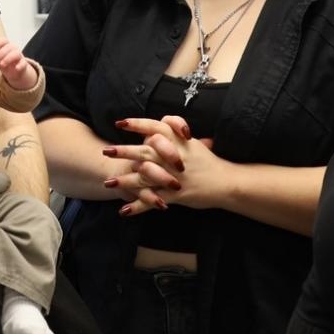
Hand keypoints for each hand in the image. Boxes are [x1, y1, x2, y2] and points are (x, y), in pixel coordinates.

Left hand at [0, 39, 39, 91]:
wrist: (14, 73)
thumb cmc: (4, 62)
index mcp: (6, 46)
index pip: (4, 40)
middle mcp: (14, 49)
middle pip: (9, 46)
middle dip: (1, 53)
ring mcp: (19, 56)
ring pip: (16, 53)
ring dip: (8, 58)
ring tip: (2, 64)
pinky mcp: (23, 64)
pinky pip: (23, 63)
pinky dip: (20, 65)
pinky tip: (16, 68)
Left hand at [107, 115, 223, 216]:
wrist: (227, 182)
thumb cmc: (210, 163)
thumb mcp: (194, 144)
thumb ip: (176, 136)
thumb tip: (160, 128)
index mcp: (178, 142)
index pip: (156, 127)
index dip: (137, 124)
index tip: (120, 123)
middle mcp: (174, 157)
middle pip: (145, 150)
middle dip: (124, 151)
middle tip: (106, 150)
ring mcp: (173, 176)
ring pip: (144, 177)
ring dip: (125, 181)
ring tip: (108, 183)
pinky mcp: (175, 195)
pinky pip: (153, 200)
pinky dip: (138, 206)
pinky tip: (124, 210)